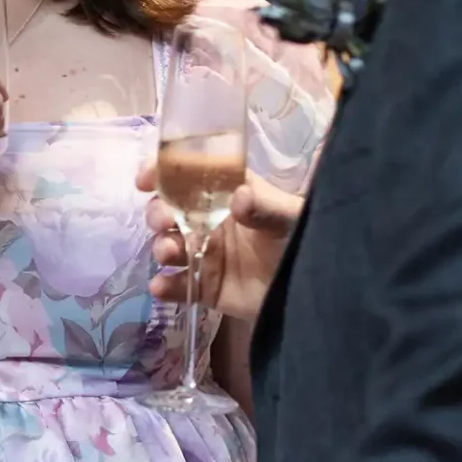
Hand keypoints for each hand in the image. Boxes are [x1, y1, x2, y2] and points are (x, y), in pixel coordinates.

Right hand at [139, 168, 303, 320]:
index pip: (188, 175)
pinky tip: (161, 286)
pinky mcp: (207, 287)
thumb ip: (264, 208)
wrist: (315, 289)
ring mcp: (206, 254)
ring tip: (169, 253)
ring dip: (162, 246)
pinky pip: (180, 285)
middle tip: (163, 221)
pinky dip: (166, 286)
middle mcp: (210, 221)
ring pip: (170, 246)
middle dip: (158, 213)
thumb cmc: (302, 239)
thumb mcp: (288, 217)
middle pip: (170, 211)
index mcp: (226, 194)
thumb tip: (238, 197)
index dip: (162, 172)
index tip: (146, 178)